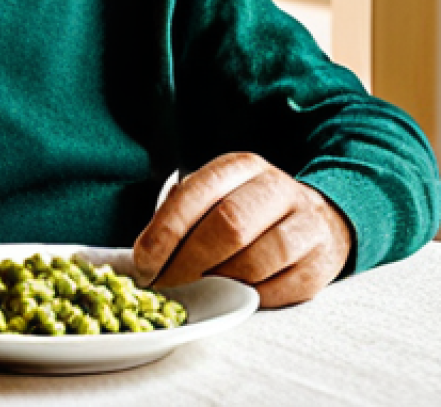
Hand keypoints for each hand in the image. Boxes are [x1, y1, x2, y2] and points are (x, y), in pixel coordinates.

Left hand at [133, 152, 351, 307]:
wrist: (319, 220)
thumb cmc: (250, 211)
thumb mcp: (217, 195)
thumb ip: (184, 215)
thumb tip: (146, 254)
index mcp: (239, 166)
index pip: (195, 193)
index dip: (165, 231)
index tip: (144, 262)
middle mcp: (275, 187)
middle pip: (228, 226)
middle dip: (188, 261)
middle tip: (166, 283)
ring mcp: (304, 223)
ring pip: (254, 260)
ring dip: (218, 282)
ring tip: (198, 289)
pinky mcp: (320, 263)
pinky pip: (276, 289)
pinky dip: (247, 298)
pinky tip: (233, 295)